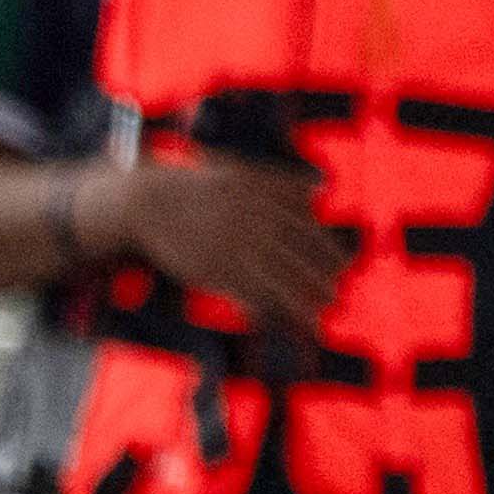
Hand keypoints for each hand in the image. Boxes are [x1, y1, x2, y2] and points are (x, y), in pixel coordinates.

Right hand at [119, 153, 344, 331]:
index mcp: (263, 198)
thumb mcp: (243, 174)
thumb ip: (283, 182)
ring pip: (277, 277)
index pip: (307, 228)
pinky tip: (279, 319)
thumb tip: (322, 188)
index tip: (346, 266)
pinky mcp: (212, 268)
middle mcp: (252, 221)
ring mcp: (232, 245)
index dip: (329, 250)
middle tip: (338, 294)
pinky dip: (268, 308)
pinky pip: (247, 292)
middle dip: (322, 277)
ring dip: (303, 299)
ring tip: (322, 314)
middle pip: (298, 255)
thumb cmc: (200, 189)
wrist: (148, 200)